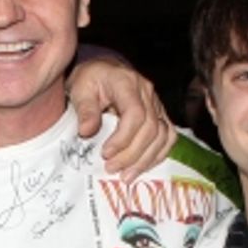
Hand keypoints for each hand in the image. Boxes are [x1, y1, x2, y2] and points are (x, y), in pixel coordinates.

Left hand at [66, 58, 173, 176]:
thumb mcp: (80, 89)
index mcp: (127, 83)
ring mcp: (156, 104)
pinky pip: (167, 137)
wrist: (102, 72)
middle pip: (150, 128)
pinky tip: (142, 167)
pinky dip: (157, 155)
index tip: (106, 154)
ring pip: (163, 135)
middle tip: (111, 168)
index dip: (123, 138)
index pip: (135, 114)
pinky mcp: (160, 115)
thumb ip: (85, 110)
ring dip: (145, 160)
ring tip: (126, 175)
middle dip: (132, 154)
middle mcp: (147, 92)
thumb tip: (86, 132)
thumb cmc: (91, 79)